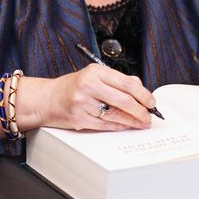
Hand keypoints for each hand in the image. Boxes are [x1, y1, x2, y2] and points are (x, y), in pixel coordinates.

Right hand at [21, 64, 155, 131]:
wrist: (46, 99)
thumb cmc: (72, 87)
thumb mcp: (93, 75)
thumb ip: (116, 80)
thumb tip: (140, 88)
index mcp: (95, 71)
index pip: (127, 83)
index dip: (143, 94)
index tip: (151, 101)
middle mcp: (88, 85)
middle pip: (124, 100)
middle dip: (141, 110)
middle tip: (149, 115)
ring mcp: (83, 103)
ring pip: (116, 114)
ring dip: (132, 121)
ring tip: (141, 122)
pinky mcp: (79, 118)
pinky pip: (105, 125)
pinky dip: (119, 126)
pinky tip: (126, 126)